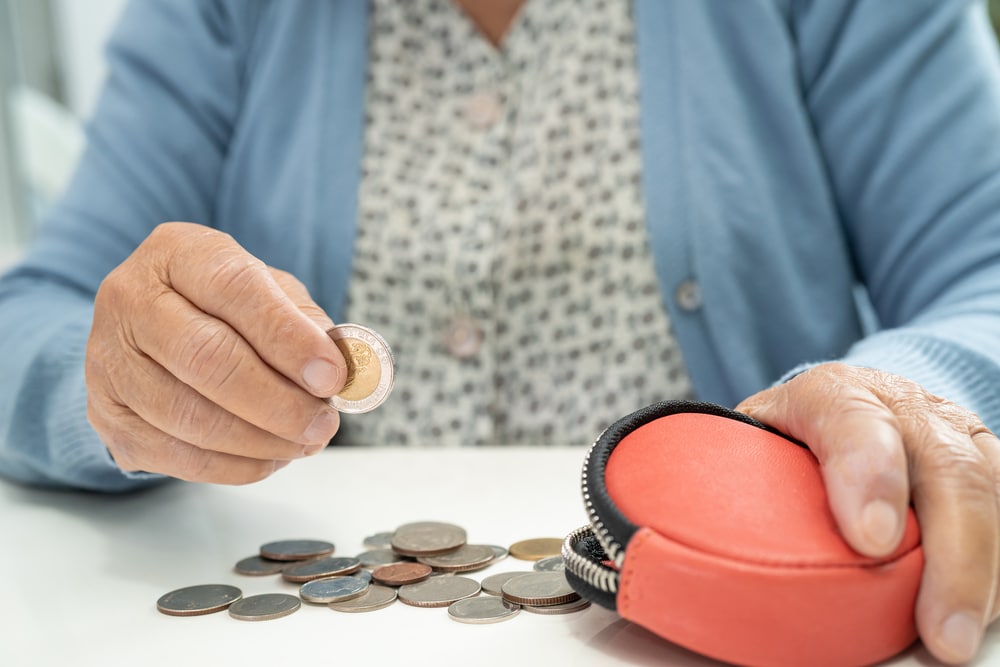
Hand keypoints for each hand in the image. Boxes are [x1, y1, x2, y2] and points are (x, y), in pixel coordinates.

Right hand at [86, 222, 345, 483]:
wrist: (154, 333)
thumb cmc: (226, 308)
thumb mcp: (270, 292)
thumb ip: (307, 324)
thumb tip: (339, 371)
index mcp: (178, 254)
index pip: (235, 290)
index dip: (288, 338)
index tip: (332, 376)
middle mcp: (131, 300)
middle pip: (207, 358)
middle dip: (278, 401)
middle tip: (324, 423)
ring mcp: (110, 360)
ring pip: (190, 416)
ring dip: (261, 440)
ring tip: (305, 441)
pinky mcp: (109, 416)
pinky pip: (177, 455)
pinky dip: (235, 466)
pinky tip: (272, 457)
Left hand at [737, 363, 998, 664]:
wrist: (858, 401)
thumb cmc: (799, 434)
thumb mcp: (758, 438)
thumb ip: (738, 472)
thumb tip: (689, 533)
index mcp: (835, 394)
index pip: (854, 421)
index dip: (868, 475)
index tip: (871, 540)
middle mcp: (907, 408)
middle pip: (945, 468)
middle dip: (950, 554)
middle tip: (937, 626)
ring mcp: (956, 437)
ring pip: (990, 492)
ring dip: (984, 571)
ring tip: (958, 633)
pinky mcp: (989, 468)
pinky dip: (998, 569)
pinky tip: (981, 611)